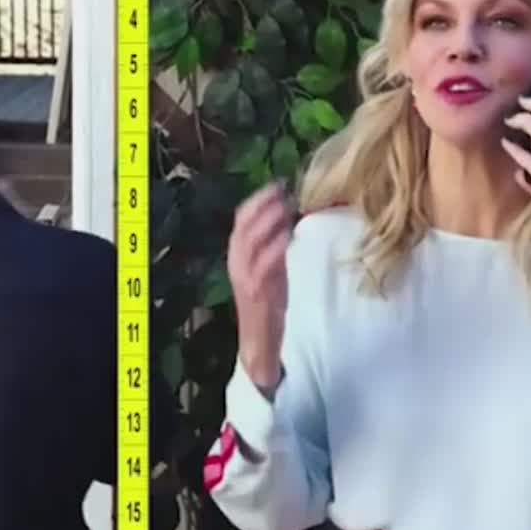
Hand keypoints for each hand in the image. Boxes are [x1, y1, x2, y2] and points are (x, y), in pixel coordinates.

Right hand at [227, 183, 292, 394]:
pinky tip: (287, 236)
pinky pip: (263, 264)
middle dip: (263, 203)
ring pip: (250, 239)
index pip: (242, 217)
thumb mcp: (271, 270)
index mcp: (238, 254)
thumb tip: (294, 217)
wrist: (260, 345)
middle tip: (284, 189)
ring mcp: (244, 276)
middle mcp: (236, 262)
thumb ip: (276, 246)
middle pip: (243, 223)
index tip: (279, 184)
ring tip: (287, 206)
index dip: (259, 198)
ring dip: (269, 220)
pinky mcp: (256, 291)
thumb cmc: (269, 307)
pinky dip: (274, 247)